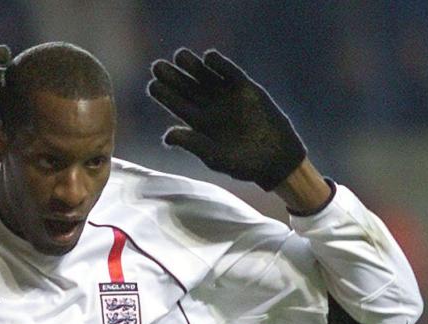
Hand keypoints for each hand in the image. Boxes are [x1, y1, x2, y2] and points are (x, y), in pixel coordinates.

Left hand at [148, 49, 305, 190]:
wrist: (275, 158)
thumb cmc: (243, 163)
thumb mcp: (215, 156)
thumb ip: (192, 144)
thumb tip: (167, 136)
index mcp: (198, 124)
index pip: (176, 104)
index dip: (164, 95)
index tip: (152, 85)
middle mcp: (210, 107)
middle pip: (187, 87)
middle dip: (173, 76)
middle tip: (157, 66)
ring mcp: (227, 96)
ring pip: (205, 76)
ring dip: (193, 65)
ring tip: (179, 55)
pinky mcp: (246, 89)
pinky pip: (230, 73)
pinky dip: (220, 64)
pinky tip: (208, 57)